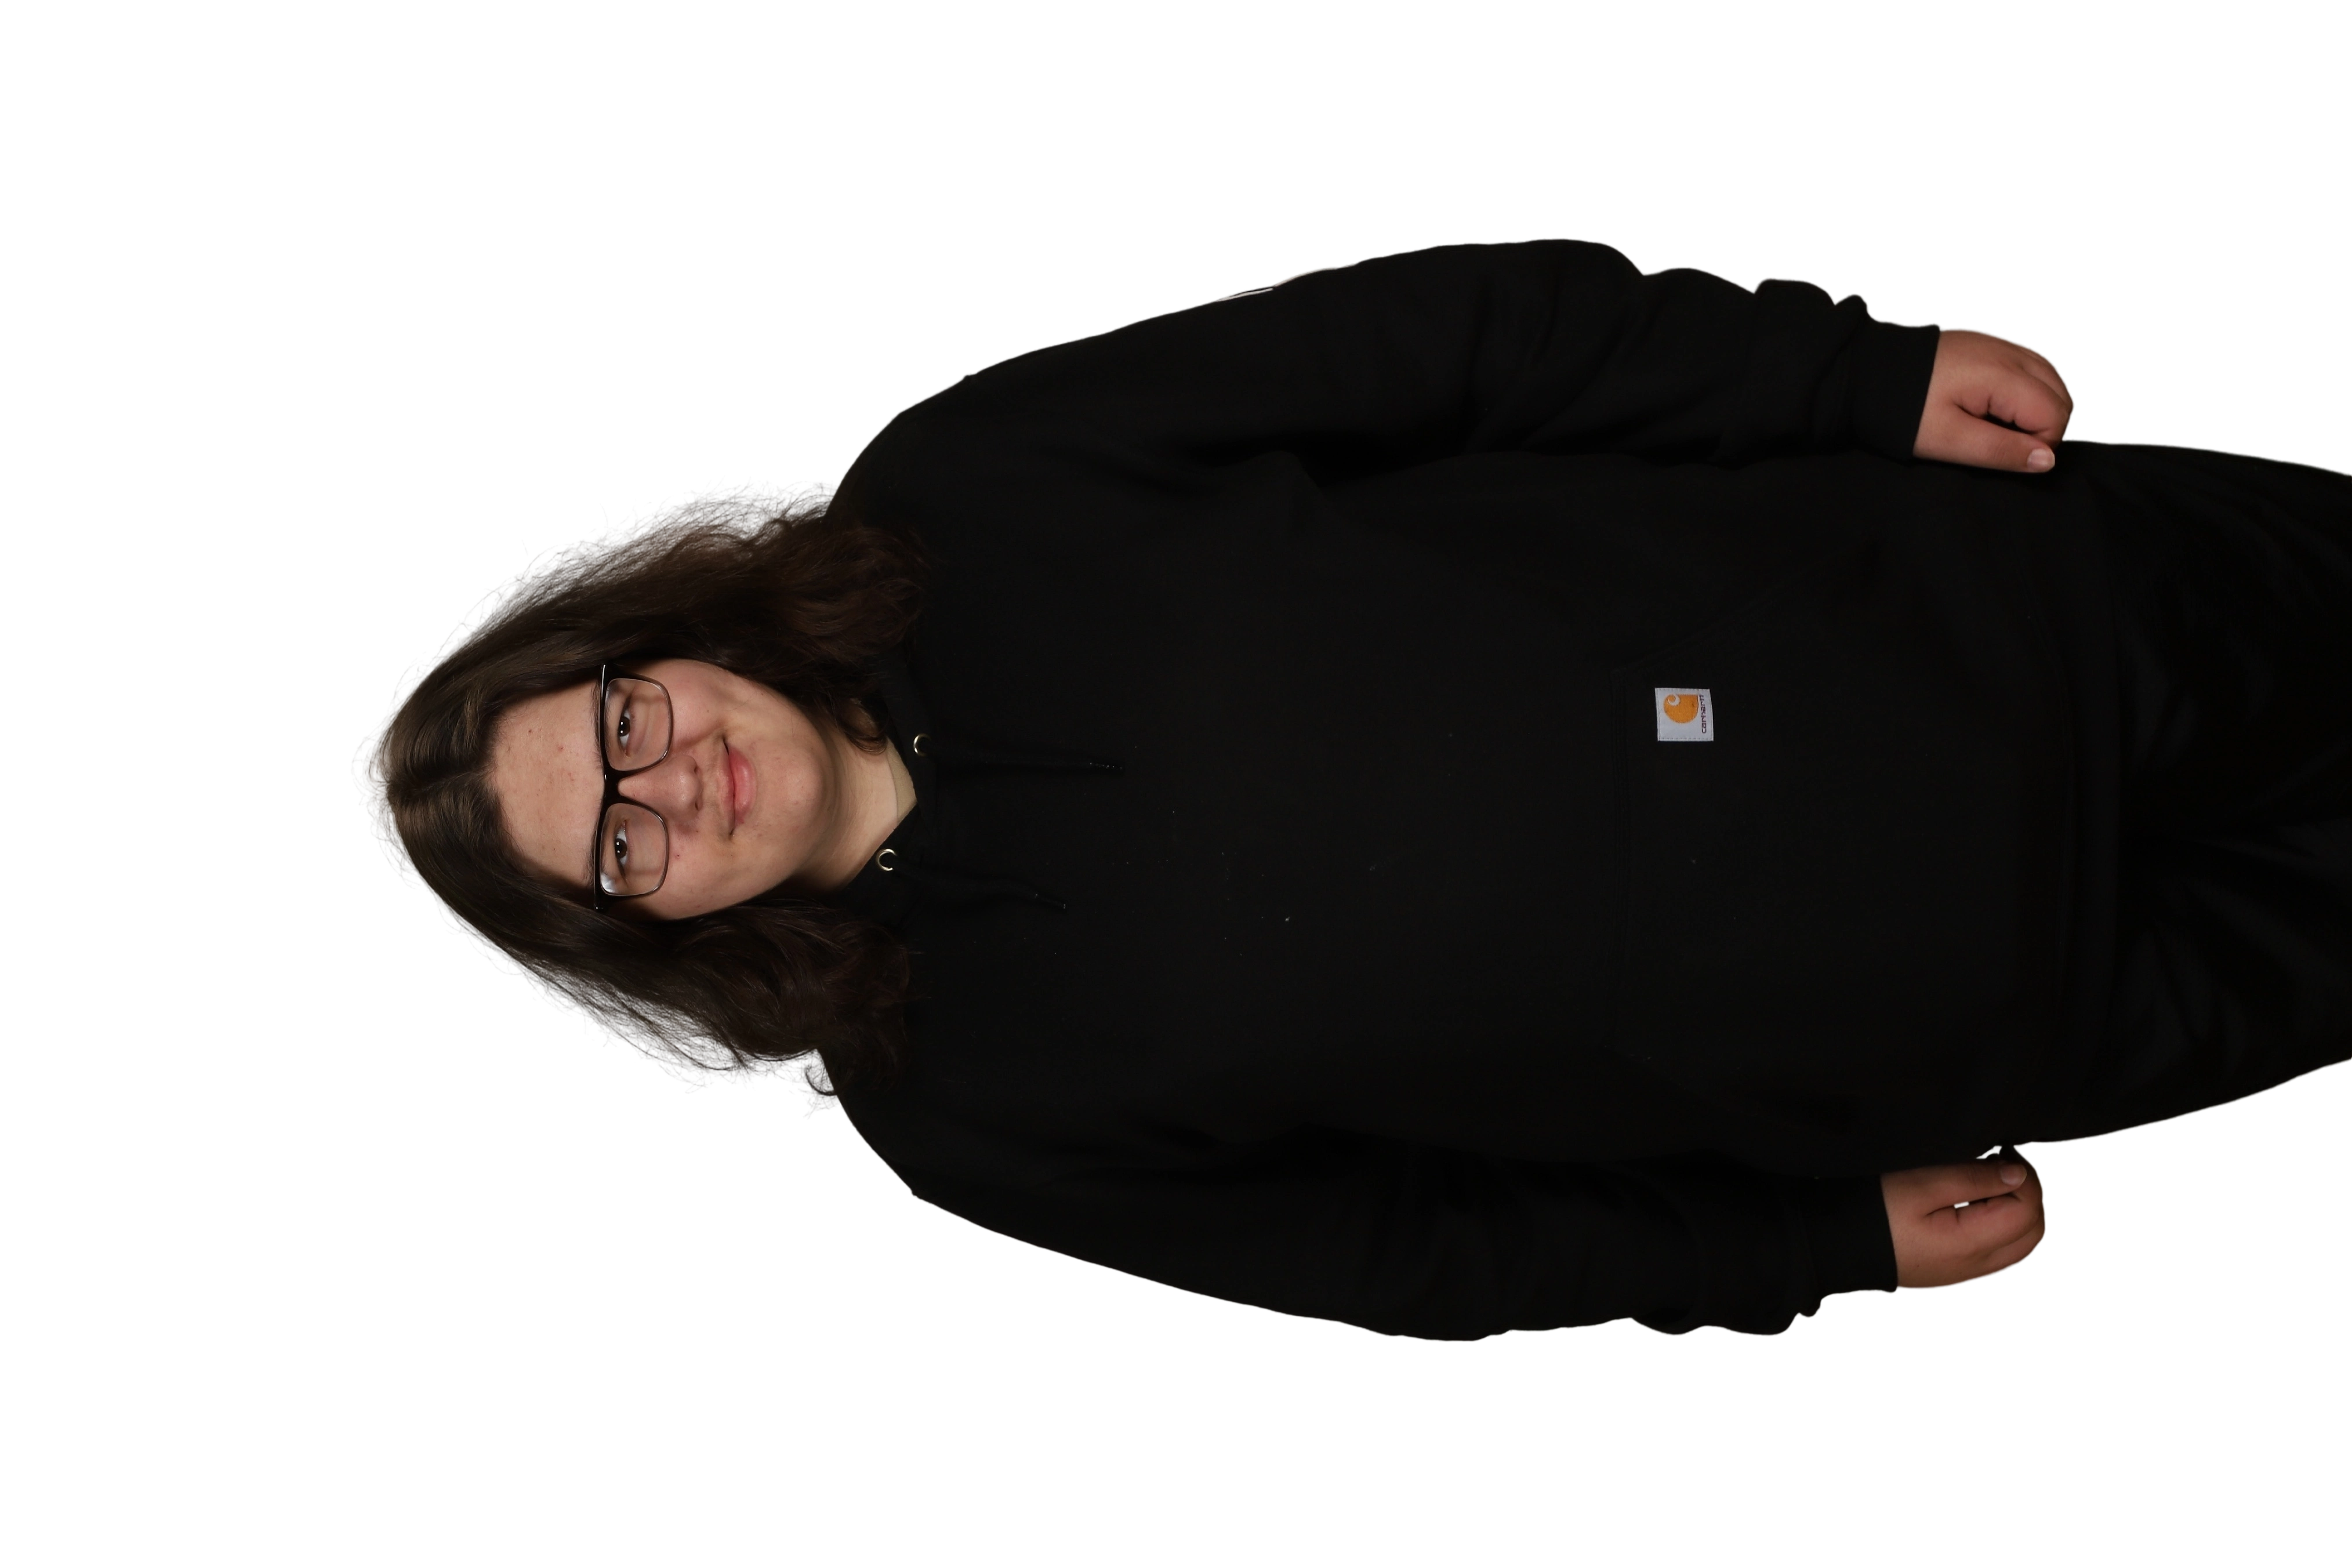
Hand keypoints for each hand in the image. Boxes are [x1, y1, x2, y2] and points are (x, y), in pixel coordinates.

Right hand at [1881, 1153, 2049, 1290]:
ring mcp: (1969, 1272)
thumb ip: (1971, 1178)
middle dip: (2028, 1195)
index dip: (2023, 1177)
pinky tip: (1978, 1208)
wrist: (1837, 1247)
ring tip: (1990, 1184)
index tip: (2001, 1152)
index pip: (2027, 1210)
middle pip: (2033, 1231)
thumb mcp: (1920, 1184)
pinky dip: (2004, 1229)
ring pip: (2021, 1245)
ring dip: (2018, 1213)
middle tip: (2002, 1165)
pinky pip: (2001, 1254)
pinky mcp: (1956, 1272)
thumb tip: (2016, 1174)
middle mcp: (1977, 1265)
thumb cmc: (1872, 1213)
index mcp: (1971, 1244)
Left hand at [1912, 325, 2077, 473]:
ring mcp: (2001, 344)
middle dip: (2045, 425)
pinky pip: (2032, 365)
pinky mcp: (1990, 344)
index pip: (2055, 414)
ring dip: (2040, 406)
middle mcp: (2009, 352)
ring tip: (1998, 426)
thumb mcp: (1946, 439)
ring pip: (2052, 378)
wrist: (1861, 370)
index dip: (2039, 444)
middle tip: (2002, 443)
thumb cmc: (1899, 408)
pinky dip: (2028, 388)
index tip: (2005, 453)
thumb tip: (2047, 461)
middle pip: (2062, 393)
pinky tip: (1996, 406)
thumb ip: (1999, 451)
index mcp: (2002, 374)